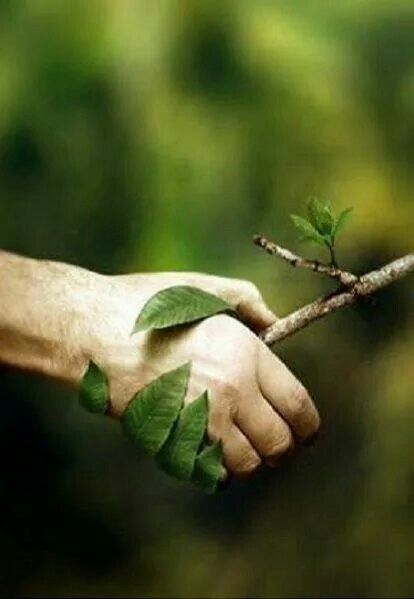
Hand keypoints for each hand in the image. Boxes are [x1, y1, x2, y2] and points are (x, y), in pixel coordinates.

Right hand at [87, 272, 319, 477]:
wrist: (91, 332)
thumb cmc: (146, 306)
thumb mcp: (202, 290)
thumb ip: (247, 302)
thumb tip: (275, 319)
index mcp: (245, 355)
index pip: (297, 407)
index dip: (308, 427)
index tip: (305, 433)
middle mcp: (229, 392)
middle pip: (278, 444)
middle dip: (282, 448)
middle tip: (275, 443)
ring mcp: (198, 420)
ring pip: (246, 465)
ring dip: (249, 461)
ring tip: (241, 446)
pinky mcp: (169, 439)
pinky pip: (208, 473)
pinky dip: (216, 470)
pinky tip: (209, 451)